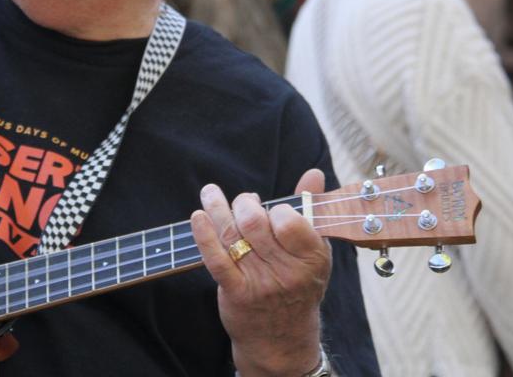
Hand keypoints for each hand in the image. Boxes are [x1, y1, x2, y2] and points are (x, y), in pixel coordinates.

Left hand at [190, 169, 330, 376]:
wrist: (281, 340)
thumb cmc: (297, 286)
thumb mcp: (312, 252)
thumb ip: (310, 210)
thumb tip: (314, 173)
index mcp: (312, 258)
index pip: (289, 220)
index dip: (275, 208)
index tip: (269, 209)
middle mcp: (288, 271)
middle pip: (255, 223)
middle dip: (243, 205)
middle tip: (242, 204)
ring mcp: (261, 282)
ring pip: (233, 235)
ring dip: (217, 208)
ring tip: (210, 193)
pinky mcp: (236, 292)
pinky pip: (216, 258)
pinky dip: (204, 234)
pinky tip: (198, 216)